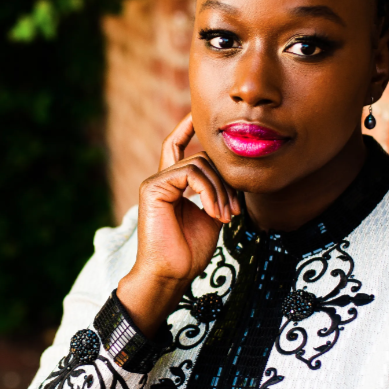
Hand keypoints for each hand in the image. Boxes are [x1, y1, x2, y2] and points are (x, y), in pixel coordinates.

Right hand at [117, 115, 240, 335]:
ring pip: (199, 164)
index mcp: (174, 185)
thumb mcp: (212, 216)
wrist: (172, 274)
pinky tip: (214, 212)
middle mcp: (162, 180)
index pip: (180, 147)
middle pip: (203, 158)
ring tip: (225, 216)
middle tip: (235, 211)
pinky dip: (208, 191)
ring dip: (221, 191)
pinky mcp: (153, 187)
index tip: (198, 114)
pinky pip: (189, 171)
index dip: (189, 129)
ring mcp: (156, 182)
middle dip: (226, 182)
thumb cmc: (190, 252)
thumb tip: (234, 176)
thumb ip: (219, 193)